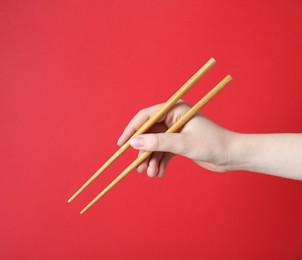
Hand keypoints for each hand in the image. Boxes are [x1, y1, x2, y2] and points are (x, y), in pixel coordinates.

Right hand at [117, 101, 235, 176]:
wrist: (234, 156)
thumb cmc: (213, 144)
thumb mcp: (183, 144)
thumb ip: (157, 143)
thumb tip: (134, 143)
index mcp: (175, 109)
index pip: (146, 116)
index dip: (132, 130)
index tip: (122, 144)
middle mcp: (173, 118)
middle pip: (148, 133)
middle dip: (143, 151)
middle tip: (138, 166)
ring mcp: (175, 131)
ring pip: (154, 145)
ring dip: (150, 160)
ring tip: (150, 174)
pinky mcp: (178, 144)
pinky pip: (163, 152)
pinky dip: (159, 163)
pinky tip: (158, 173)